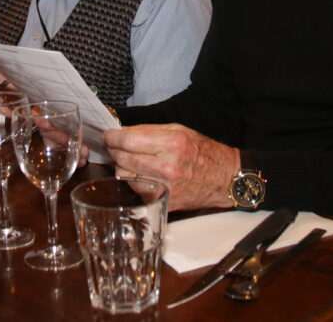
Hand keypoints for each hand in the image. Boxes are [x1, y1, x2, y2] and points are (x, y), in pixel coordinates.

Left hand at [104, 124, 238, 210]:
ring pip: (124, 175)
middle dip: (114, 150)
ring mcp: (164, 187)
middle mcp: (166, 166)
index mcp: (171, 143)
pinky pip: (135, 190)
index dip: (112, 137)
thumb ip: (149, 131)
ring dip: (122, 166)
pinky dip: (133, 181)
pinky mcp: (162, 202)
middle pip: (122, 158)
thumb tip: (122, 133)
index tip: (108, 135)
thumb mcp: (179, 130)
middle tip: (115, 145)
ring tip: (131, 159)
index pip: (128, 140)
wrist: (224, 179)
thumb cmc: (203, 152)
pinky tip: (142, 174)